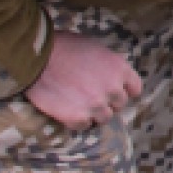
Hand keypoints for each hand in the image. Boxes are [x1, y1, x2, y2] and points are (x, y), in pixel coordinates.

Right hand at [25, 31, 142, 129]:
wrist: (37, 58)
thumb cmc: (64, 46)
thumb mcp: (96, 48)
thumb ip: (109, 66)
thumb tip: (110, 76)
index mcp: (120, 69)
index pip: (135, 89)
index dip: (124, 90)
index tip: (113, 91)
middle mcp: (112, 89)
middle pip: (119, 105)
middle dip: (107, 101)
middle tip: (91, 96)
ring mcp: (96, 106)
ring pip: (104, 118)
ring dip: (94, 113)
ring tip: (79, 104)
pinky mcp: (77, 118)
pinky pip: (83, 126)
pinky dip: (76, 121)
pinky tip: (67, 110)